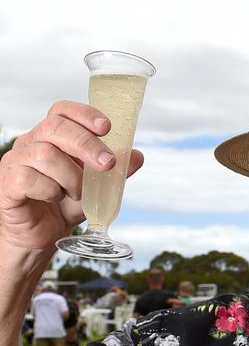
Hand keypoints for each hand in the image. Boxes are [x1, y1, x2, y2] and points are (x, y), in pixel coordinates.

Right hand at [0, 101, 143, 252]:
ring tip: (77, 192)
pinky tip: (55, 198)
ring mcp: (14, 162)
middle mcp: (30, 144)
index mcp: (51, 137)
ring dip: (71, 176)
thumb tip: (137, 156)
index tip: (107, 128)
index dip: (84, 114)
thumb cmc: (65, 204)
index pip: (62, 111)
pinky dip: (49, 191)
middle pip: (54, 128)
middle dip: (86, 144)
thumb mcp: (97, 187)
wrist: (41, 234)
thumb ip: (116, 172)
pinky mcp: (6, 184)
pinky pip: (27, 179)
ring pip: (44, 155)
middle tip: (107, 164)